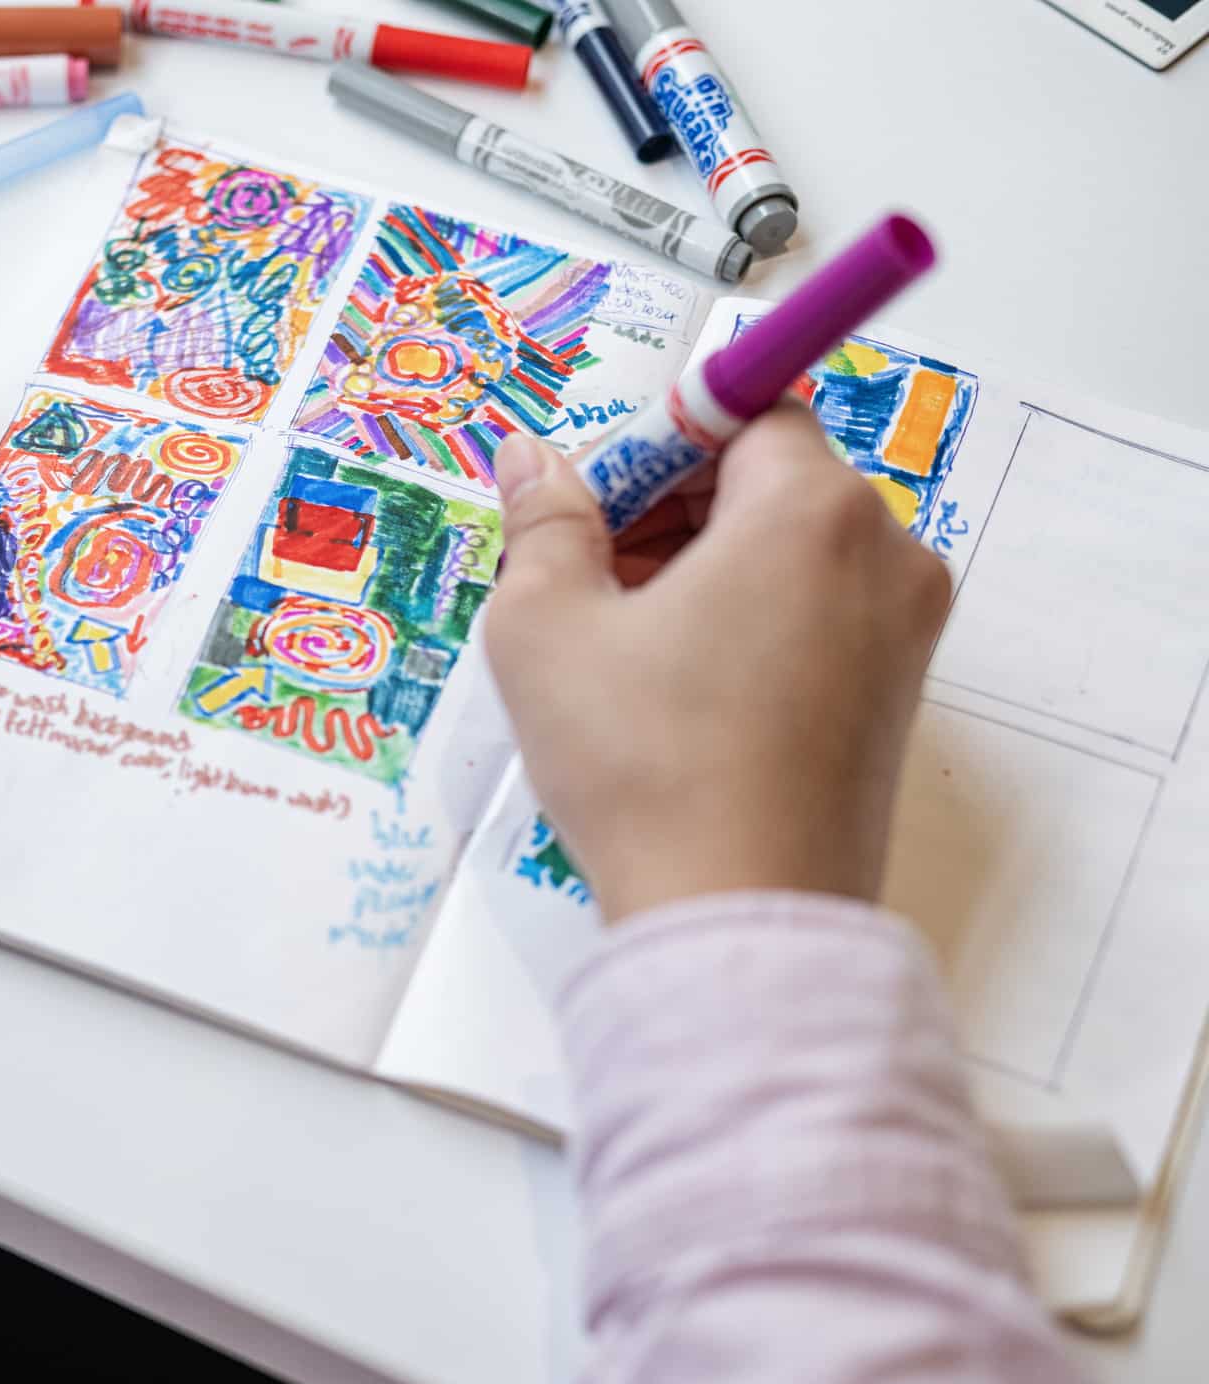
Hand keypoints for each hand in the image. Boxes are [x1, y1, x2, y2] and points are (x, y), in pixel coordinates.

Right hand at [482, 405, 951, 922]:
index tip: (590, 505)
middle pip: (769, 480)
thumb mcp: (547, 629)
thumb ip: (542, 524)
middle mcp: (885, 554)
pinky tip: (672, 691)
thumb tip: (531, 459)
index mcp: (812, 512)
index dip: (653, 444)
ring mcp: (904, 631)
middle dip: (669, 510)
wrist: (738, 919)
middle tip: (583, 577)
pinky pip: (816, 617)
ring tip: (616, 648)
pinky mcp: (896, 698)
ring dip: (700, 571)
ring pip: (789, 553)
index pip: (742, 411)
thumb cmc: (645, 766)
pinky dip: (744, 625)